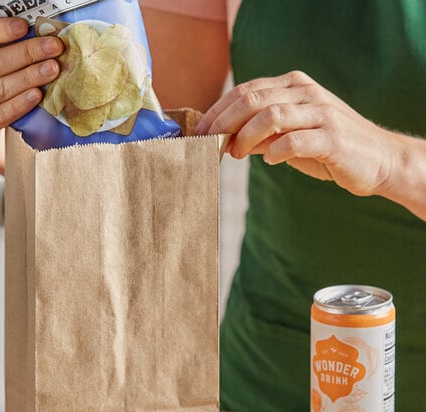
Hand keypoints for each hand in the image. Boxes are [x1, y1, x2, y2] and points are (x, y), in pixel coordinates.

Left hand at [195, 70, 397, 198]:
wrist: (377, 159)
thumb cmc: (326, 148)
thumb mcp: (288, 136)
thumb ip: (259, 134)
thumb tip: (223, 141)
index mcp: (294, 86)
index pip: (246, 91)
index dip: (217, 111)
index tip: (199, 133)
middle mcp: (306, 93)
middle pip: (253, 100)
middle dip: (223, 124)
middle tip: (209, 145)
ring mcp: (321, 113)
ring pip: (270, 116)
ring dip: (245, 138)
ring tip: (236, 154)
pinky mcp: (332, 138)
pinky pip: (294, 141)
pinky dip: (275, 152)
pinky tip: (270, 161)